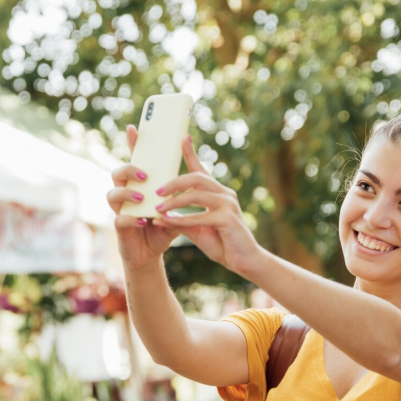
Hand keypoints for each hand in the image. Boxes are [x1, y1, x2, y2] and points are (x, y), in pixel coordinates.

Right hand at [107, 125, 178, 269]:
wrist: (153, 253)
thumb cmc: (162, 226)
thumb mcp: (175, 206)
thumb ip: (180, 192)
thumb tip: (196, 174)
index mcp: (139, 185)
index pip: (134, 161)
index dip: (132, 144)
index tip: (134, 128)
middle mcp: (126, 194)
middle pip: (117, 173)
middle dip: (128, 170)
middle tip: (145, 174)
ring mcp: (120, 210)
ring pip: (112, 194)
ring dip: (127, 193)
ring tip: (142, 198)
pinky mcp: (120, 228)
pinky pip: (119, 219)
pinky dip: (131, 219)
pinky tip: (144, 221)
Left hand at [151, 136, 262, 275]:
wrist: (244, 261)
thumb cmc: (222, 243)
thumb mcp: (197, 229)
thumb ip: (181, 220)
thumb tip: (160, 216)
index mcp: (218, 193)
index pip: (201, 169)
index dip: (190, 153)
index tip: (181, 138)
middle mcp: (224, 194)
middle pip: (196, 178)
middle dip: (174, 182)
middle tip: (156, 190)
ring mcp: (228, 205)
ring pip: (196, 194)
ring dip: (174, 201)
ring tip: (157, 208)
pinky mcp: (228, 219)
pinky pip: (199, 216)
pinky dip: (181, 220)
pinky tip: (167, 222)